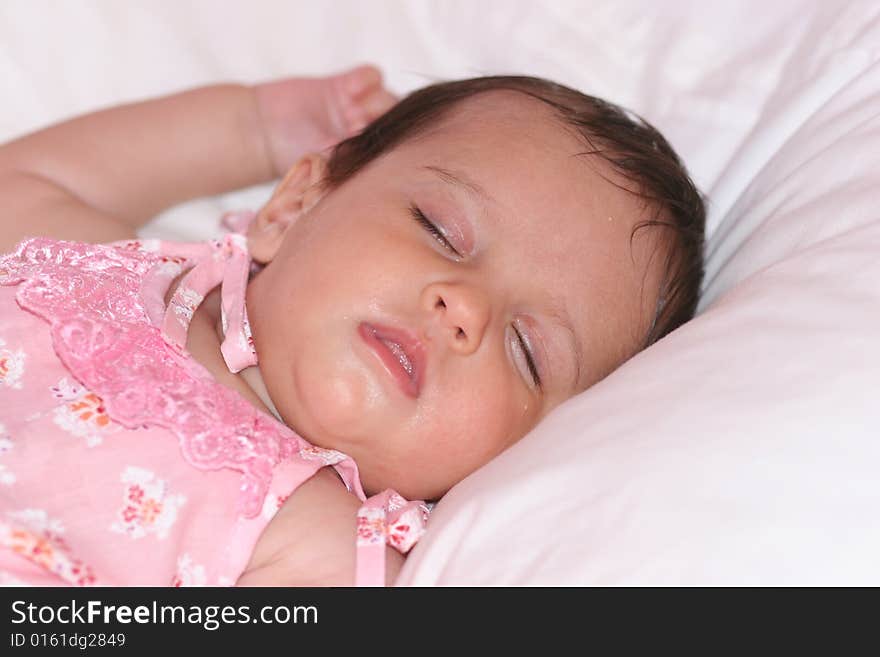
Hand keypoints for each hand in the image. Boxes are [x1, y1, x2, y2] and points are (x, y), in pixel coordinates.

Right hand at [253, 65, 397, 177]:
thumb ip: (347, 167)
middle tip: (357, 127)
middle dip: (381, 122)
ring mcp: (357, 107)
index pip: (395, 149)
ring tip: (351, 112)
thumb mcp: (323, 169)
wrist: (264, 137)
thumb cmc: (292, 161)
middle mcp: (367, 131)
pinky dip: (365, 80)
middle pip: (394, 122)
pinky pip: (369, 76)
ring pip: (385, 97)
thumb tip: (368, 173)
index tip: (369, 148)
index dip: (389, 146)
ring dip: (374, 103)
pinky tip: (350, 90)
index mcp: (368, 156)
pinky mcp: (344, 85)